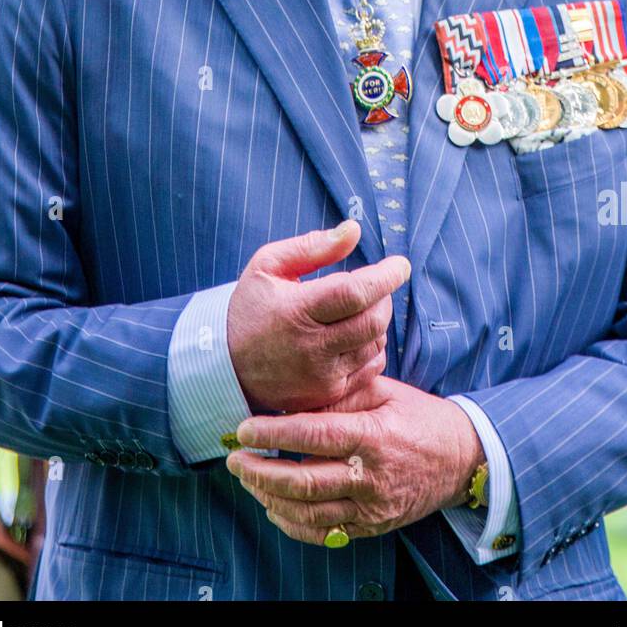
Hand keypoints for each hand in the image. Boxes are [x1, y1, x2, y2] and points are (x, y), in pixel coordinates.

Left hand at [225, 376, 484, 543]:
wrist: (461, 459)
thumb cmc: (418, 417)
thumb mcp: (384, 392)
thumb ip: (342, 395)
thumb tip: (294, 397)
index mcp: (373, 436)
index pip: (315, 435)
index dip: (275, 433)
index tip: (245, 428)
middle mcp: (371, 477)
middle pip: (305, 481)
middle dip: (261, 471)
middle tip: (235, 459)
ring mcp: (372, 508)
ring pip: (310, 512)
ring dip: (270, 497)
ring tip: (248, 480)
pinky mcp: (372, 528)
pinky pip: (325, 533)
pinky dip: (293, 524)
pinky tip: (273, 506)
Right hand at [227, 220, 409, 413]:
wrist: (225, 366)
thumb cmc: (250, 307)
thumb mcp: (268, 266)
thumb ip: (312, 247)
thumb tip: (354, 230)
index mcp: (296, 311)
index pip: (355, 293)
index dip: (384, 277)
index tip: (400, 265)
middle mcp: (311, 349)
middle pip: (373, 320)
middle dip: (384, 297)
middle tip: (375, 286)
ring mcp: (321, 377)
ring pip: (376, 343)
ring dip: (376, 322)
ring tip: (356, 310)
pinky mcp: (328, 396)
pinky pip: (370, 368)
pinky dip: (371, 347)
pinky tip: (351, 336)